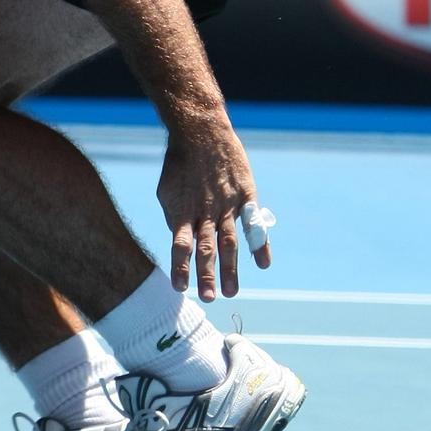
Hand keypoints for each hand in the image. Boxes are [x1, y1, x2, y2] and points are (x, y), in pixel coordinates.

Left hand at [157, 124, 271, 301]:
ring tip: (230, 292)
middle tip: (209, 299)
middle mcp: (205, 211)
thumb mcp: (167, 190)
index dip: (180, 267)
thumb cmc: (179, 163)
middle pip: (207, 249)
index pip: (180, 246)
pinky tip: (263, 264)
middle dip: (207, 276)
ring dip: (230, 268)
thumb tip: (180, 240)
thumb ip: (173, 217)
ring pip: (229, 242)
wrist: (200, 131)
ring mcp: (226, 204)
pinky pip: (253, 223)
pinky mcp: (245, 195)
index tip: (180, 288)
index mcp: (182, 211)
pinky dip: (259, 244)